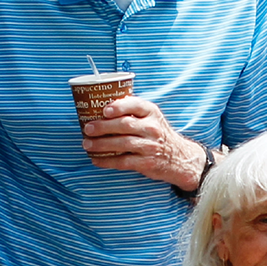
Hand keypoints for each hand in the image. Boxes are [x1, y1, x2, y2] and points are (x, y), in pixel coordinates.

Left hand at [82, 95, 205, 186]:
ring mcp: (150, 146)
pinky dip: (107, 161)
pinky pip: (123, 161)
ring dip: (101, 144)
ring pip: (122, 144)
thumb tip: (102, 102)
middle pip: (125, 125)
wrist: (179, 157)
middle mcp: (153, 128)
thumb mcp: (152, 117)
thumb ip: (133, 110)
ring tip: (87, 144)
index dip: (119, 107)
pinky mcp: (147, 163)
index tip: (104, 110)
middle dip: (103, 127)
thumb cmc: (158, 134)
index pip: (135, 105)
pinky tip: (96, 159)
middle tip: (88, 128)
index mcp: (152, 112)